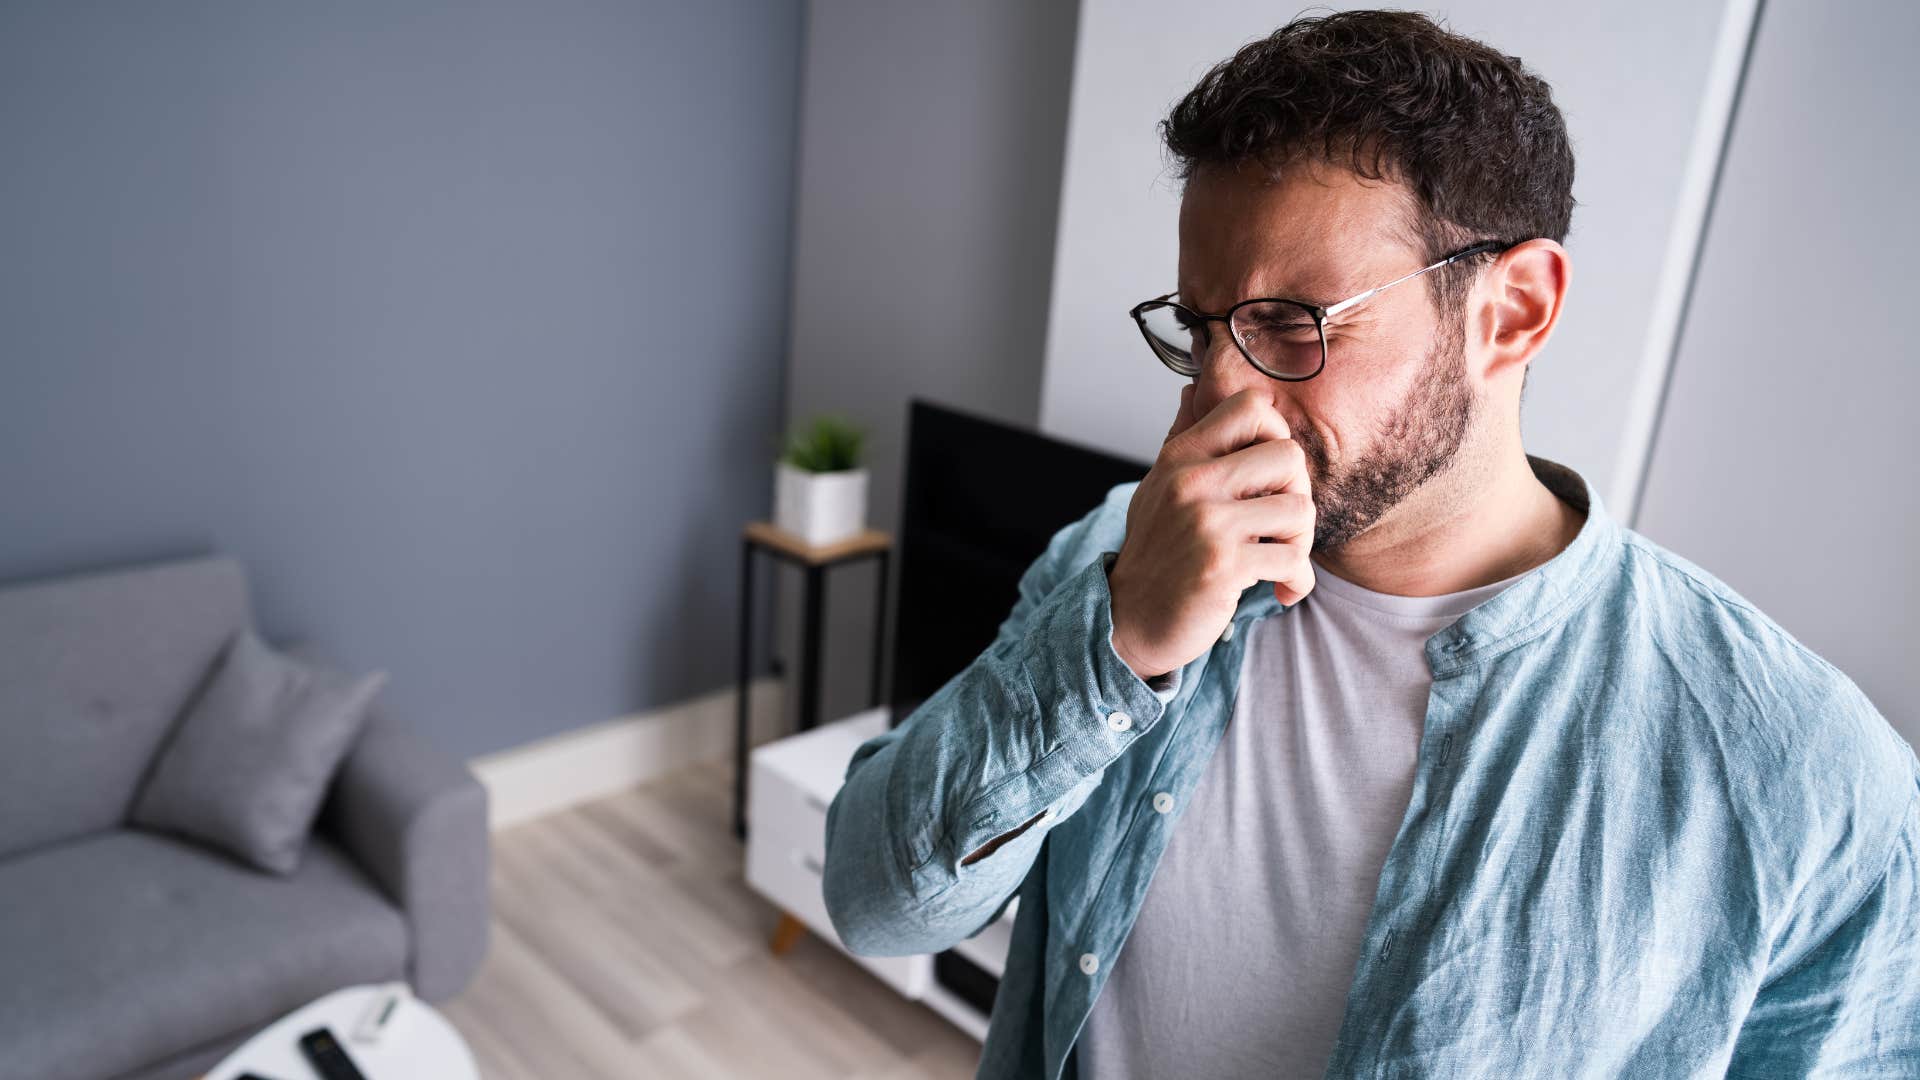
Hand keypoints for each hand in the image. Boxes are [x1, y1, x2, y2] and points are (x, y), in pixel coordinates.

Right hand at [1107, 385, 1316, 680]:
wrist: (1129, 620)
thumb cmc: (1155, 554)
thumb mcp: (1158, 487)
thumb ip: (1182, 440)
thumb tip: (1191, 390)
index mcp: (1181, 457)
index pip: (1252, 406)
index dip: (1277, 434)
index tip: (1270, 474)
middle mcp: (1191, 481)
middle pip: (1289, 454)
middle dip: (1299, 493)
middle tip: (1283, 525)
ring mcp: (1206, 522)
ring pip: (1299, 509)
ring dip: (1301, 543)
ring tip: (1281, 559)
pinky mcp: (1222, 565)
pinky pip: (1293, 559)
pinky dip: (1297, 580)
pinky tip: (1282, 590)